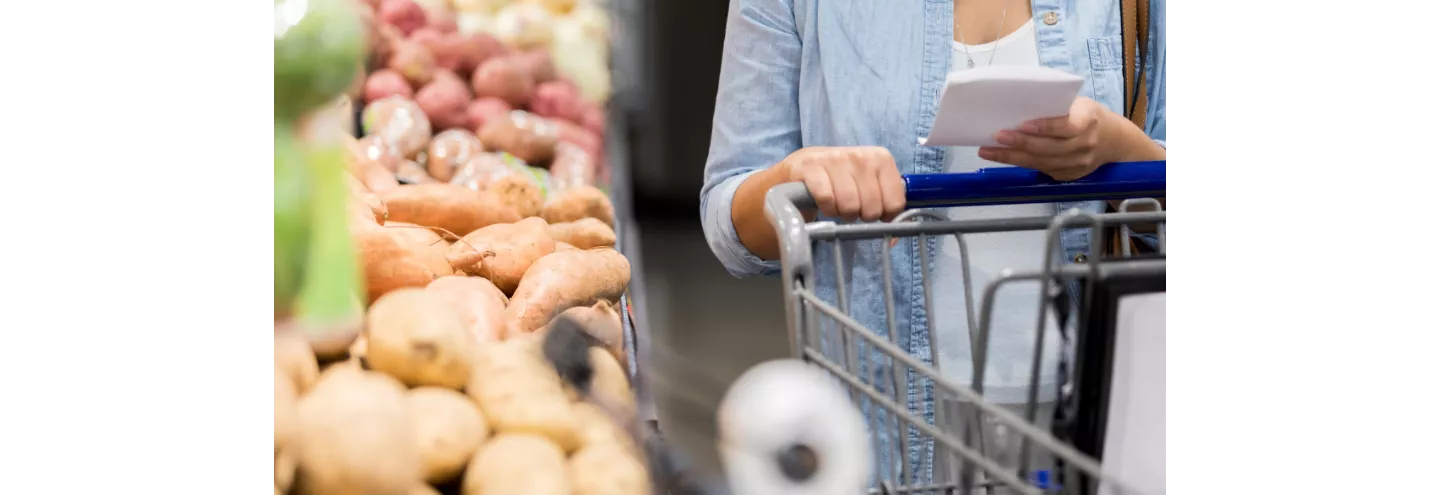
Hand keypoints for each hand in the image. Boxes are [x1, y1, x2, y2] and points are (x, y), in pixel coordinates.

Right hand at [780, 146, 906, 221]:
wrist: (804, 165)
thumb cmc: (842, 179)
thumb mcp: (870, 185)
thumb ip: (888, 207)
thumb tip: (894, 239)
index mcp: (881, 158)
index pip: (895, 203)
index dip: (884, 215)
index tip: (873, 210)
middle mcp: (861, 155)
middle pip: (872, 208)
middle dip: (861, 215)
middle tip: (852, 207)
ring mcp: (835, 159)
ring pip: (850, 206)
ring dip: (842, 213)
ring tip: (838, 204)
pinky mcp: (811, 167)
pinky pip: (827, 199)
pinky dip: (826, 208)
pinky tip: (825, 202)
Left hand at [978, 96, 1119, 180]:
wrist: (1115, 141)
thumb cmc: (1089, 116)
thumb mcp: (1080, 105)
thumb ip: (1057, 107)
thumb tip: (1019, 103)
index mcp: (1088, 121)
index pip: (1065, 127)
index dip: (1044, 127)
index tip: (1022, 125)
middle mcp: (1084, 145)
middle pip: (1048, 148)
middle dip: (1020, 143)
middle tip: (997, 136)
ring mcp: (1077, 164)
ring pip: (1040, 162)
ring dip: (1012, 157)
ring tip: (988, 151)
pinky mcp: (1069, 175)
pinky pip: (1041, 170)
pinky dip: (1020, 164)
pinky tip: (1003, 157)